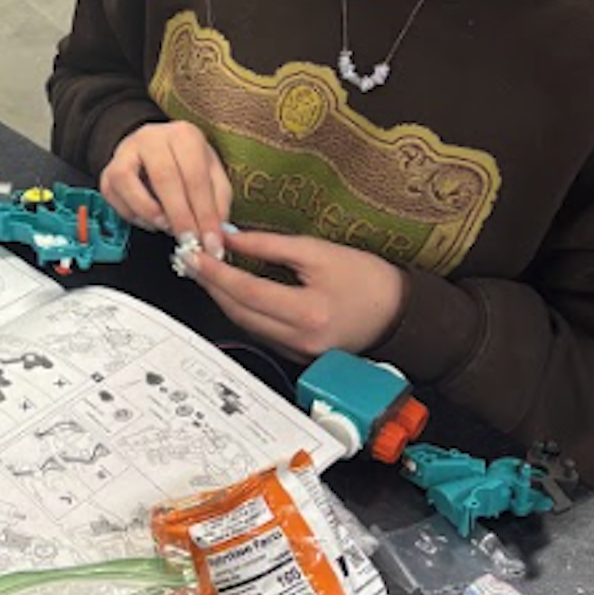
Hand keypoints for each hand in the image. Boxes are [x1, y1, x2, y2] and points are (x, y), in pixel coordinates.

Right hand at [100, 121, 232, 256]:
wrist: (156, 151)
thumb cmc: (187, 164)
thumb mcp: (212, 175)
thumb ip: (218, 201)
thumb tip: (216, 232)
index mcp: (184, 134)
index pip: (196, 176)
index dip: (205, 213)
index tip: (212, 242)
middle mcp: (152, 137)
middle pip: (164, 177)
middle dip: (179, 217)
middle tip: (190, 242)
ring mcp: (125, 151)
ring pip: (128, 181)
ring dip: (149, 212)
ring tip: (167, 228)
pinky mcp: (108, 170)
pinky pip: (113, 195)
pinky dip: (132, 214)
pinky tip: (150, 222)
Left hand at [191, 227, 406, 358]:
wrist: (402, 315)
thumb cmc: (369, 281)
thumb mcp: (319, 252)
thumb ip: (271, 245)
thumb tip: (231, 237)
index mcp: (307, 313)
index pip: (247, 291)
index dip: (215, 272)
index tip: (194, 254)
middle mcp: (299, 340)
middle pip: (239, 312)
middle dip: (211, 286)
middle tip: (192, 261)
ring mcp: (298, 353)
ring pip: (246, 325)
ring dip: (224, 299)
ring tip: (207, 272)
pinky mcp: (299, 356)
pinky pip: (261, 333)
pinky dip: (244, 311)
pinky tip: (235, 292)